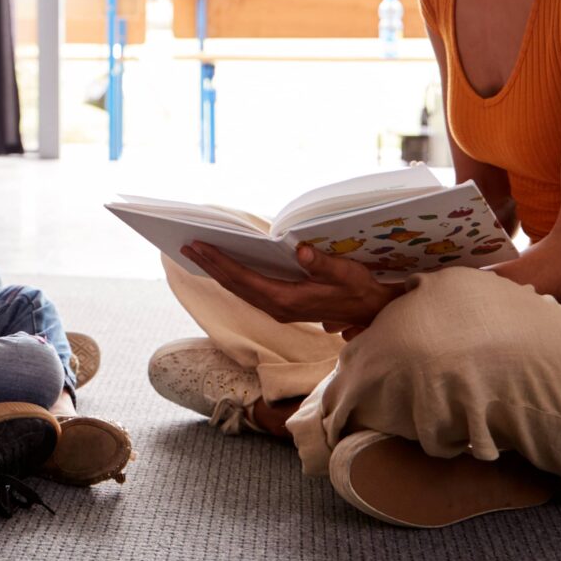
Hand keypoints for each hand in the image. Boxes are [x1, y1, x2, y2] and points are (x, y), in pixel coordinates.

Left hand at [181, 241, 405, 330]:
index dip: (220, 263)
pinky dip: (231, 278)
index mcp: (288, 300)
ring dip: (218, 272)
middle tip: (186, 246)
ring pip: (240, 290)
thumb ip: (324, 264)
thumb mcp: (348, 274)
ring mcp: (279, 310)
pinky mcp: (282, 307)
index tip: (200, 247)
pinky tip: (222, 267)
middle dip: (210, 265)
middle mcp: (278, 308)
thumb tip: (301, 249)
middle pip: (236, 286)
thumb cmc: (361, 290)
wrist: (373, 313)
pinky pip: (249, 291)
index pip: (245, 280)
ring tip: (196, 254)